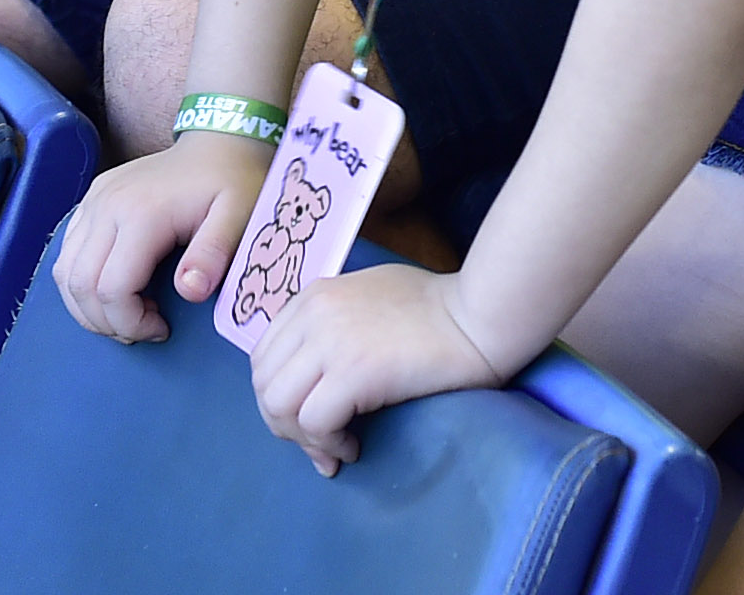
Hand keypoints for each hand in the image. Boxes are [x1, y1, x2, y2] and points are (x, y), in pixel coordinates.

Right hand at [52, 133, 268, 344]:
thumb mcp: (240, 217)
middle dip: (106, 322)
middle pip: (80, 285)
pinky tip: (117, 288)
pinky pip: (68, 253)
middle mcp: (106, 206)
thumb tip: (189, 292)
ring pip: (64, 272)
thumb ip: (215, 254)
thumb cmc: (233, 183)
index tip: (162, 328)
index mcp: (141, 213)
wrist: (218, 142)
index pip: (111, 289)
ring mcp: (94, 201)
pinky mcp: (91, 200)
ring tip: (128, 313)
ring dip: (88, 306)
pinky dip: (82, 283)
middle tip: (143, 328)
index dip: (131, 323)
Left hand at [248, 264, 507, 474]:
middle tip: (319, 444)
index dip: (280, 396)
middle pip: (263, 382)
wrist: (479, 313)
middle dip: (284, 424)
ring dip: (302, 437)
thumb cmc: (440, 308)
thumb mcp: (371, 297)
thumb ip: (335, 323)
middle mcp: (313, 314)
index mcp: (314, 296)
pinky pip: (313, 422)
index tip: (309, 422)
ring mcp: (330, 342)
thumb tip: (316, 379)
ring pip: (277, 404)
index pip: (265, 356)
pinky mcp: (353, 372)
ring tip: (335, 447)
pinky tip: (353, 445)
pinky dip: (327, 443)